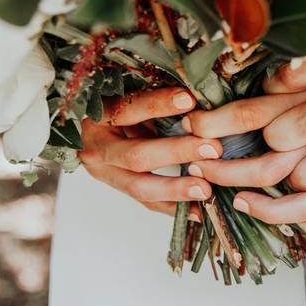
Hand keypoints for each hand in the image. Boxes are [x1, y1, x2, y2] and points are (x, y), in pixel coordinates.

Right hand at [79, 87, 224, 215]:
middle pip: (136, 155)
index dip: (158, 105)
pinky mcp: (119, 189)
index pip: (127, 109)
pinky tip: (200, 211)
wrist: (93, 129)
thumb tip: (196, 96)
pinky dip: (175, 208)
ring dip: (176, 188)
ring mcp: (105, 172)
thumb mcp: (131, 94)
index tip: (189, 100)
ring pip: (140, 186)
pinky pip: (147, 203)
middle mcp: (97, 147)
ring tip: (206, 188)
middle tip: (212, 148)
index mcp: (99, 116)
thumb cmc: (121, 105)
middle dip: (177, 152)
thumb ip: (155, 98)